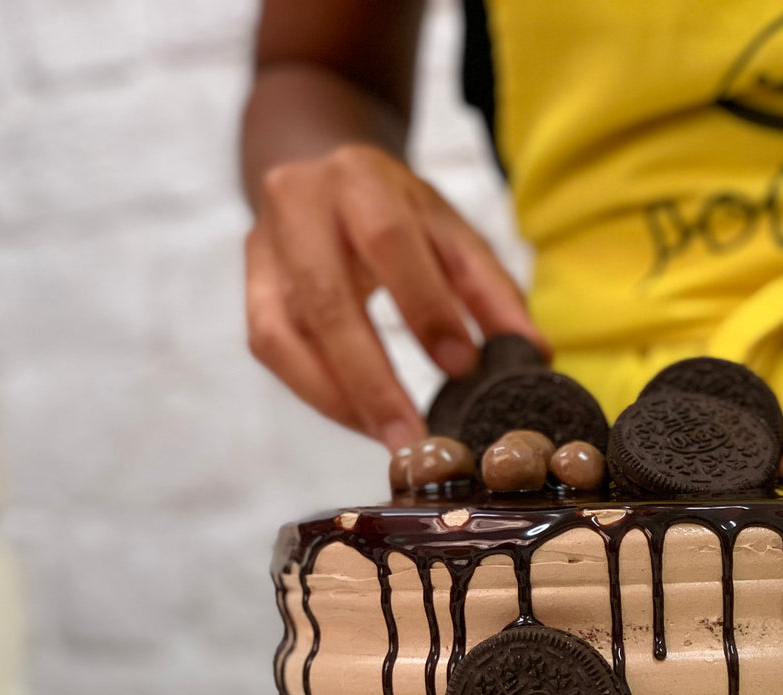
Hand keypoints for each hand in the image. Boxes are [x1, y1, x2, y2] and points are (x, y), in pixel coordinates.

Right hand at [246, 144, 546, 448]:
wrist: (316, 165)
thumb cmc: (394, 208)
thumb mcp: (450, 230)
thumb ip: (491, 289)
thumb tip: (533, 354)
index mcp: (360, 178)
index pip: (389, 242)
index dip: (424, 307)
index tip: (462, 367)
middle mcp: (298, 205)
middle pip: (327, 301)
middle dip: (373, 381)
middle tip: (414, 440)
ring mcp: (263, 247)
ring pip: (285, 335)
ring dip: (340, 399)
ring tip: (390, 440)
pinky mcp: (249, 285)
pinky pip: (273, 350)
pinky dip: (319, 394)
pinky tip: (361, 420)